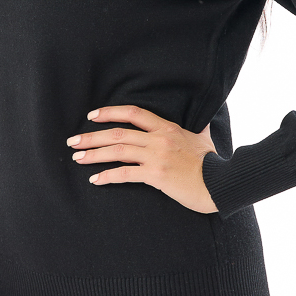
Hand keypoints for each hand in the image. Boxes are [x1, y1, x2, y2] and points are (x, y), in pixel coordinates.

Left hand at [66, 104, 219, 213]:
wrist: (222, 183)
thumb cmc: (214, 163)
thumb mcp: (205, 139)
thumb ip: (199, 128)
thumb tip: (206, 118)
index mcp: (167, 128)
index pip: (133, 113)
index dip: (110, 112)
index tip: (92, 116)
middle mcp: (159, 139)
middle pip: (118, 133)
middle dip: (92, 136)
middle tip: (73, 140)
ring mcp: (156, 157)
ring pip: (117, 152)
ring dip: (94, 154)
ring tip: (77, 157)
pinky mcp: (156, 175)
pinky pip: (125, 174)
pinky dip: (107, 176)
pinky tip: (95, 180)